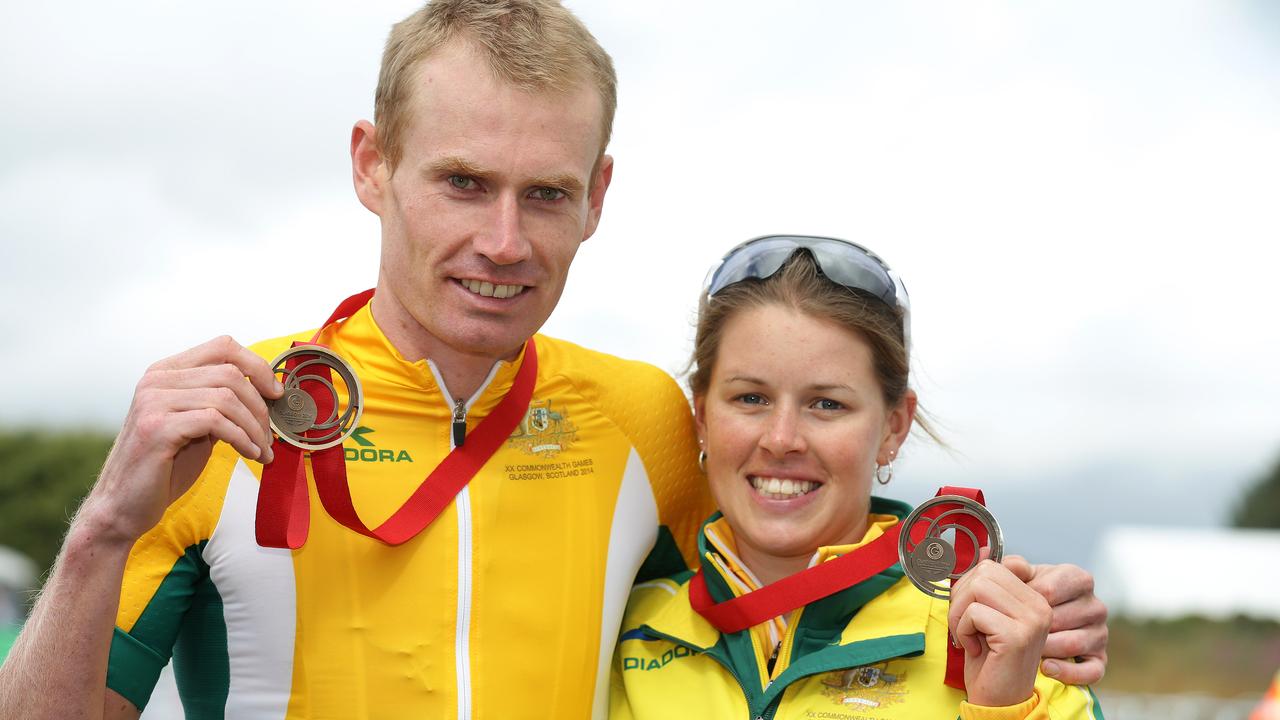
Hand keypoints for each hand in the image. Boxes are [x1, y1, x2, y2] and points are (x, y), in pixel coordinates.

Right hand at [79, 336, 282, 545]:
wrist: (124, 505)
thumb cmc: (165, 467)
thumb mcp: (198, 425)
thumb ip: (222, 403)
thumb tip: (268, 393)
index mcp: (166, 372)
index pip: (223, 346)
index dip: (258, 366)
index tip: (275, 393)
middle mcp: (156, 380)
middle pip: (230, 373)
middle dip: (260, 407)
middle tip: (270, 436)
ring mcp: (153, 402)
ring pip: (226, 398)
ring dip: (254, 428)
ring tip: (262, 450)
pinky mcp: (156, 428)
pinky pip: (215, 422)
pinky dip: (242, 439)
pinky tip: (250, 455)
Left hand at [949, 558, 1052, 706]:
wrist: (998, 700)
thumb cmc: (988, 658)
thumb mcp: (984, 614)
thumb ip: (984, 583)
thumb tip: (982, 548)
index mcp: (1033, 597)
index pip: (992, 565)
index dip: (968, 584)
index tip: (968, 609)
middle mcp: (1039, 605)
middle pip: (982, 572)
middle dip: (960, 598)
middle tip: (964, 625)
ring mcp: (1032, 620)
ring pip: (976, 588)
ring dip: (959, 615)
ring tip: (969, 636)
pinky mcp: (1017, 635)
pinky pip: (974, 613)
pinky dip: (963, 631)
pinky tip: (977, 649)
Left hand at [1003, 557, 1108, 684]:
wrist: (1030, 636)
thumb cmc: (1021, 604)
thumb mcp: (1017, 581)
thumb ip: (1009, 568)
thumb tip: (1000, 560)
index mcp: (1077, 578)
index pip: (1048, 589)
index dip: (1019, 601)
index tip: (1000, 607)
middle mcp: (1094, 605)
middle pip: (1057, 617)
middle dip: (1028, 627)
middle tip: (1004, 633)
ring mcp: (1100, 633)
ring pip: (1072, 643)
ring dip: (1042, 649)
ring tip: (1020, 649)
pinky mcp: (1100, 660)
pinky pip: (1090, 670)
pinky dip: (1067, 671)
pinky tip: (1046, 667)